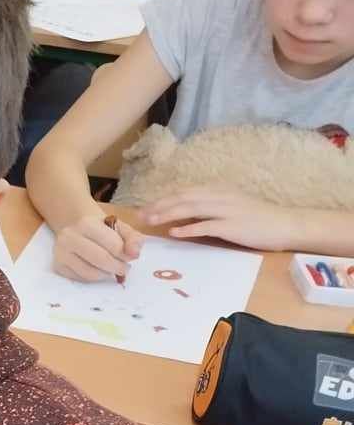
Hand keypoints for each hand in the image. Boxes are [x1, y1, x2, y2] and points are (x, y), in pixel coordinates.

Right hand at [52, 213, 141, 281]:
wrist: (76, 227)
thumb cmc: (101, 228)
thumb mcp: (119, 227)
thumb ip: (132, 239)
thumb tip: (135, 254)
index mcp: (86, 224)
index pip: (112, 245)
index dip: (126, 255)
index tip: (131, 257)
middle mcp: (70, 237)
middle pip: (100, 260)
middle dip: (118, 267)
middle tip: (125, 268)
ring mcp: (61, 253)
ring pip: (90, 273)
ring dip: (106, 274)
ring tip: (112, 269)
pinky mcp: (58, 266)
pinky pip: (81, 279)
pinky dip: (94, 278)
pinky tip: (99, 270)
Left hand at [144, 189, 299, 249]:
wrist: (285, 224)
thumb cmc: (256, 219)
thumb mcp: (229, 207)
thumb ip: (207, 209)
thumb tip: (181, 216)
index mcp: (218, 190)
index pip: (184, 192)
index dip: (163, 199)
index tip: (144, 208)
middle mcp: (220, 196)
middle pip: (183, 198)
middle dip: (159, 206)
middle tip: (139, 215)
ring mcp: (227, 210)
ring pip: (191, 208)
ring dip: (167, 214)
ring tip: (150, 221)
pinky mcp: (233, 226)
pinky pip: (207, 226)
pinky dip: (189, 228)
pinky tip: (174, 233)